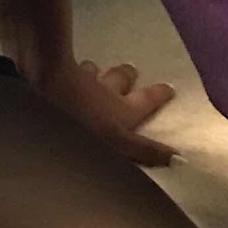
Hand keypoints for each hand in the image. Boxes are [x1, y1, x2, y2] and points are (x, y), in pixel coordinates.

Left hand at [38, 56, 177, 166]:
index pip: (146, 103)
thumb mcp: (117, 144)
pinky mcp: (57, 72)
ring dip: (97, 70)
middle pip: (120, 79)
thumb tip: (181, 160)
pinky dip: (70, 69)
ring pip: (93, 70)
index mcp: (122, 111)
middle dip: (128, 76)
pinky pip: (68, 67)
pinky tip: (65, 68)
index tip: (170, 87)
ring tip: (97, 68)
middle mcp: (105, 91)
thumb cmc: (82, 123)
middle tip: (133, 70)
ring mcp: (80, 79)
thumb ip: (146, 152)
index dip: (158, 96)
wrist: (46, 88)